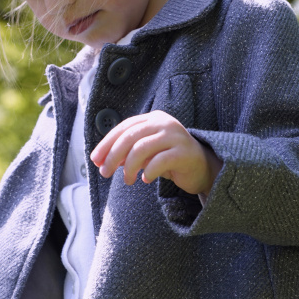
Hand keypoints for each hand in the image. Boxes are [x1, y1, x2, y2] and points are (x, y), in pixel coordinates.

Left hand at [91, 110, 221, 194]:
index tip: (95, 160)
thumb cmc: (170, 159)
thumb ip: (128, 152)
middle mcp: (164, 123)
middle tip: (105, 173)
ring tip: (128, 180)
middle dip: (113, 156)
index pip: (124, 127)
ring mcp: (175, 136)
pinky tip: (145, 180)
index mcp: (153, 118)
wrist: (202, 168)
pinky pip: (160, 161)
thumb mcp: (146, 153)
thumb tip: (102, 160)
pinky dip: (149, 172)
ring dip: (130, 166)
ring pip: (142, 148)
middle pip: (130, 137)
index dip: (107, 143)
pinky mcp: (184, 152)